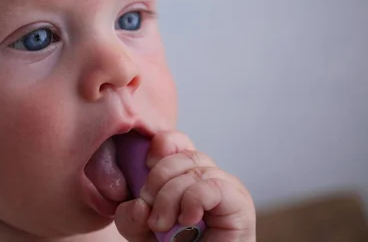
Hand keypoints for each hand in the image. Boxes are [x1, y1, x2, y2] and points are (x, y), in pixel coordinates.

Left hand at [114, 131, 255, 240]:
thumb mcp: (140, 230)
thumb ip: (130, 216)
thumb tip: (139, 204)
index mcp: (186, 174)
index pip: (178, 141)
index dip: (161, 144)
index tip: (144, 164)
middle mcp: (208, 176)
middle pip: (183, 154)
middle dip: (157, 179)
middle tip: (148, 209)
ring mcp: (227, 188)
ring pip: (195, 171)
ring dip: (170, 197)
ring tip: (162, 225)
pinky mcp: (239, 204)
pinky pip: (213, 186)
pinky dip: (193, 201)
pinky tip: (187, 220)